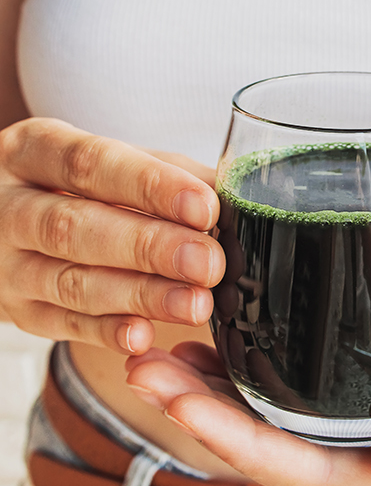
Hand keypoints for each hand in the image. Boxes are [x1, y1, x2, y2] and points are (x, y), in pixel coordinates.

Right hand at [0, 118, 224, 352]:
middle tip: (208, 263)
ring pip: (71, 282)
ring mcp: (8, 264)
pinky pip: (62, 325)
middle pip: (75, 227)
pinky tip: (144, 335)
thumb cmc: (81, 189)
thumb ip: (171, 175)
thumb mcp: (116, 166)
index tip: (204, 207)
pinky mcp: (19, 310)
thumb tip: (234, 193)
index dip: (149, 186)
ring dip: (140, 295)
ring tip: (195, 304)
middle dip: (149, 247)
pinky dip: (106, 332)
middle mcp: (10, 206)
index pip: (90, 163)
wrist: (9, 226)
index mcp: (34, 151)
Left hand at [126, 251, 370, 485]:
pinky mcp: (360, 389)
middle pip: (279, 452)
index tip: (182, 400)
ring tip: (154, 351)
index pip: (316, 475)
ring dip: (212, 395)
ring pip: (276, 425)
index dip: (243, 447)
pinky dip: (243, 374)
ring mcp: (369, 423)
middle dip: (206, 418)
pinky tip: (208, 341)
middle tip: (146, 365)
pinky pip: (292, 396)